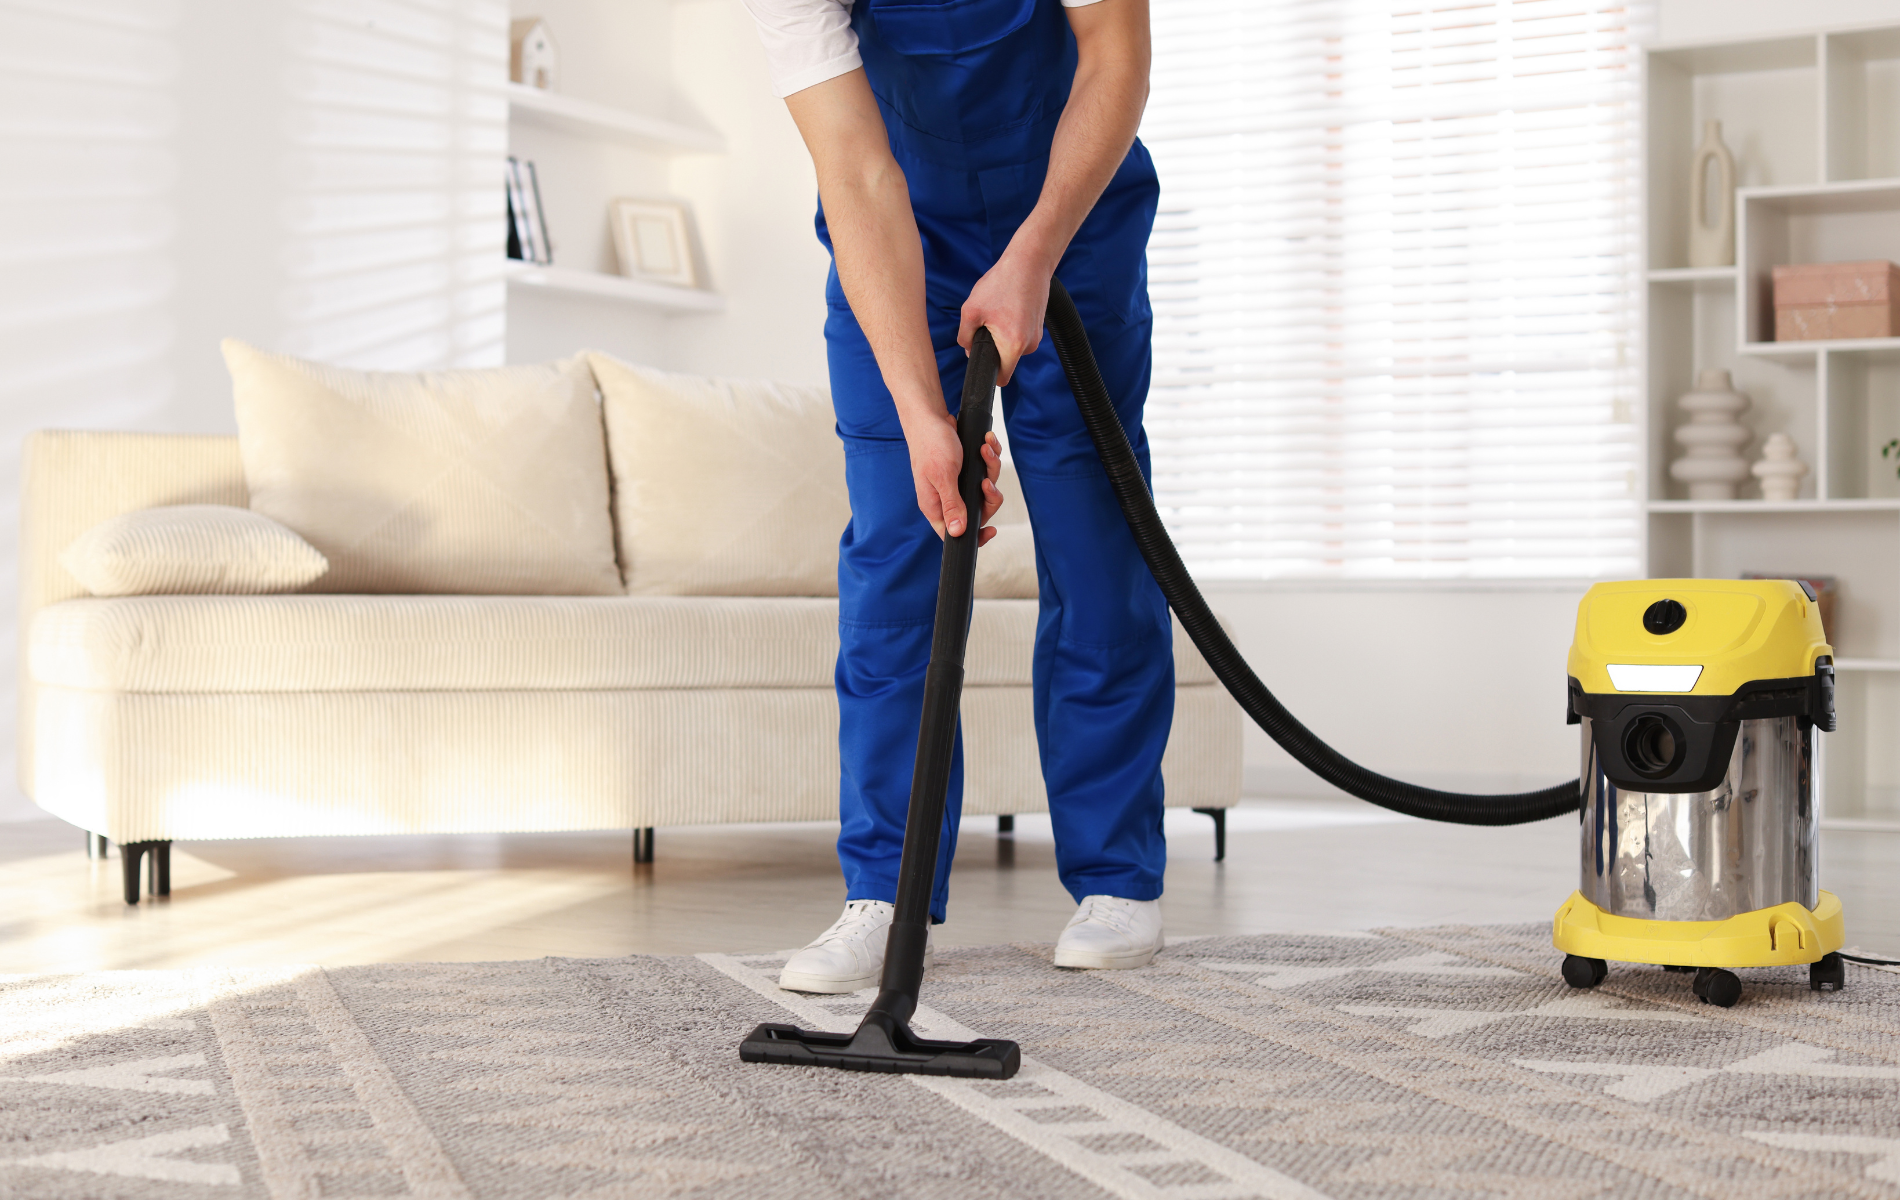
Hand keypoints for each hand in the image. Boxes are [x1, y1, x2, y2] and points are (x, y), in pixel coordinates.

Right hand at [900, 415, 1005, 543]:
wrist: (929, 415)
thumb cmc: (930, 444)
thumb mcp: (943, 476)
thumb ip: (952, 505)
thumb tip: (957, 533)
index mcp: (936, 506)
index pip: (954, 533)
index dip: (974, 535)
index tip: (991, 530)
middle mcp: (947, 497)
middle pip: (978, 510)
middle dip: (989, 494)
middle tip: (986, 481)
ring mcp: (958, 482)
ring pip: (985, 487)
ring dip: (990, 467)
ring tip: (985, 449)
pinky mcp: (967, 468)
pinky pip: (986, 468)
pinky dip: (990, 455)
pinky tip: (986, 442)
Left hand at [958, 251, 1051, 385]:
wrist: (1030, 262)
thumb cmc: (1002, 283)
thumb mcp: (971, 310)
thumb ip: (965, 336)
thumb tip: (967, 349)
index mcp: (1013, 345)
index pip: (1001, 378)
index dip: (987, 373)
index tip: (980, 361)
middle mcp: (1029, 345)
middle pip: (1005, 361)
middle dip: (992, 348)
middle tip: (986, 323)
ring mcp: (1036, 336)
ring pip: (1012, 347)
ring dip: (1001, 335)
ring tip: (998, 311)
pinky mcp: (1038, 326)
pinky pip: (1019, 336)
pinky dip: (1011, 327)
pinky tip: (1008, 307)